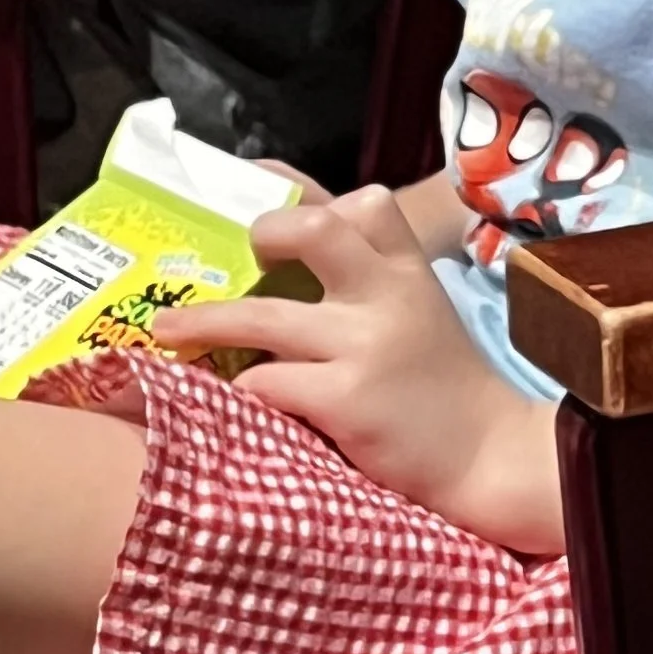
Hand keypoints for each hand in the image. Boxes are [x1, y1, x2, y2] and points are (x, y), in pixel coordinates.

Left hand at [146, 182, 558, 548]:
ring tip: (166, 329)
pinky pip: (266, 381)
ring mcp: (367, 345)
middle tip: (237, 258)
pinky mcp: (347, 399)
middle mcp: (389, 295)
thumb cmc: (440, 386)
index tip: (255, 197)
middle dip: (262, 235)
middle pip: (314, 228)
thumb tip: (285, 249)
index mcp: (407, 270)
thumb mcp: (417, 313)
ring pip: (261, 314)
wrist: (486, 458)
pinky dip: (243, 389)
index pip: (361, 202)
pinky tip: (239, 398)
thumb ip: (368, 279)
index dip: (299, 194)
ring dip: (203, 322)